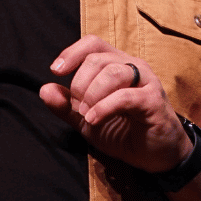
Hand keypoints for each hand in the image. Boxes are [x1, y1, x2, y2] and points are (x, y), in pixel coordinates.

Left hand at [39, 36, 191, 174]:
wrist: (156, 156)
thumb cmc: (125, 133)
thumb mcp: (87, 120)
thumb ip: (67, 106)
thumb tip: (44, 90)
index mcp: (117, 65)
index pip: (93, 44)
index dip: (71, 53)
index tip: (56, 71)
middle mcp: (133, 67)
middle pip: (97, 59)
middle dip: (79, 83)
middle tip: (78, 107)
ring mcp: (146, 82)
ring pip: (112, 72)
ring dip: (91, 95)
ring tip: (87, 115)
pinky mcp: (153, 100)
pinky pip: (124, 96)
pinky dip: (103, 107)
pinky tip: (94, 119)